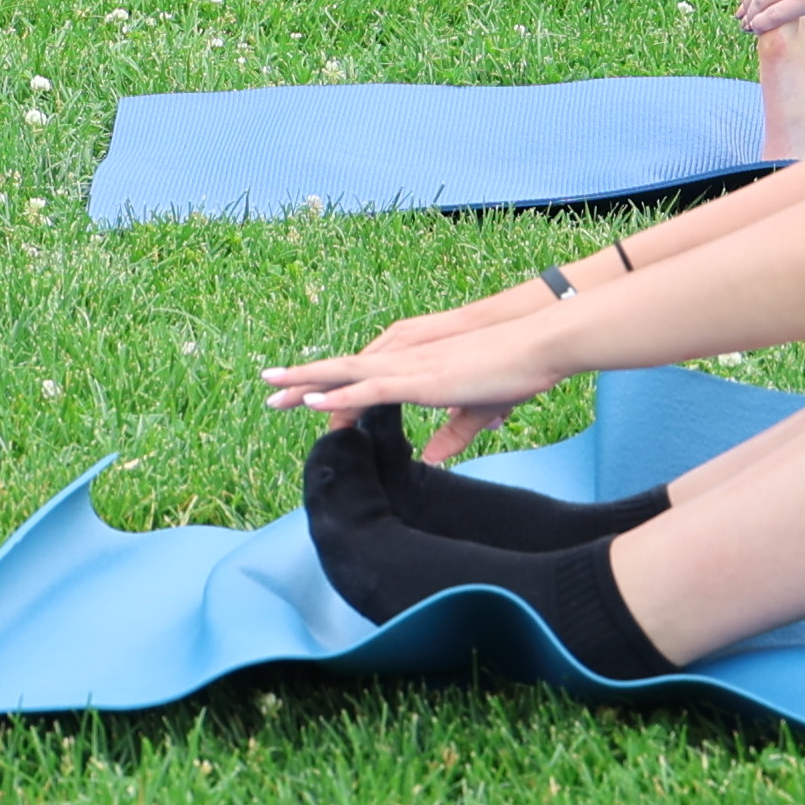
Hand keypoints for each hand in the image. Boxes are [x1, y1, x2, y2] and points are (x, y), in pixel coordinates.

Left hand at [257, 284, 565, 431]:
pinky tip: (314, 402)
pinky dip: (339, 395)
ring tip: (273, 389)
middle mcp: (403, 360)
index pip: (362, 377)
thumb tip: (433, 458)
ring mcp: (409, 367)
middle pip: (342, 370)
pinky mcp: (421, 380)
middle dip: (303, 381)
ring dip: (307, 382)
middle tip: (267, 389)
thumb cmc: (512, 374)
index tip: (302, 401)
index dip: (331, 390)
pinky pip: (370, 388)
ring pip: (346, 374)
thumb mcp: (478, 412)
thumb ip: (452, 434)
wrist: (537, 347)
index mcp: (414, 367)